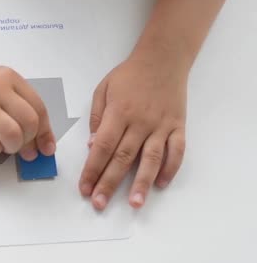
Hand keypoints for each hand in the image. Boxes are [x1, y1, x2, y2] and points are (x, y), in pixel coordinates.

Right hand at [0, 62, 55, 159]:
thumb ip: (17, 106)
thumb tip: (37, 142)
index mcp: (9, 78)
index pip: (38, 108)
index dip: (45, 132)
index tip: (46, 148)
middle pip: (29, 123)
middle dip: (29, 141)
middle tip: (23, 148)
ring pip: (13, 135)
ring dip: (13, 147)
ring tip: (4, 145)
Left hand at [79, 55, 187, 209]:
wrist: (163, 59)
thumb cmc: (128, 76)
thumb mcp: (103, 90)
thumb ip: (97, 118)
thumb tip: (93, 146)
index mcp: (119, 113)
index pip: (103, 147)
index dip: (92, 169)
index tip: (84, 188)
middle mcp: (140, 122)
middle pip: (123, 157)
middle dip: (109, 183)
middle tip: (99, 204)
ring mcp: (161, 125)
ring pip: (151, 158)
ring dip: (142, 182)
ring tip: (134, 203)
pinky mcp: (178, 126)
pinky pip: (177, 150)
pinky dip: (171, 168)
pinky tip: (161, 184)